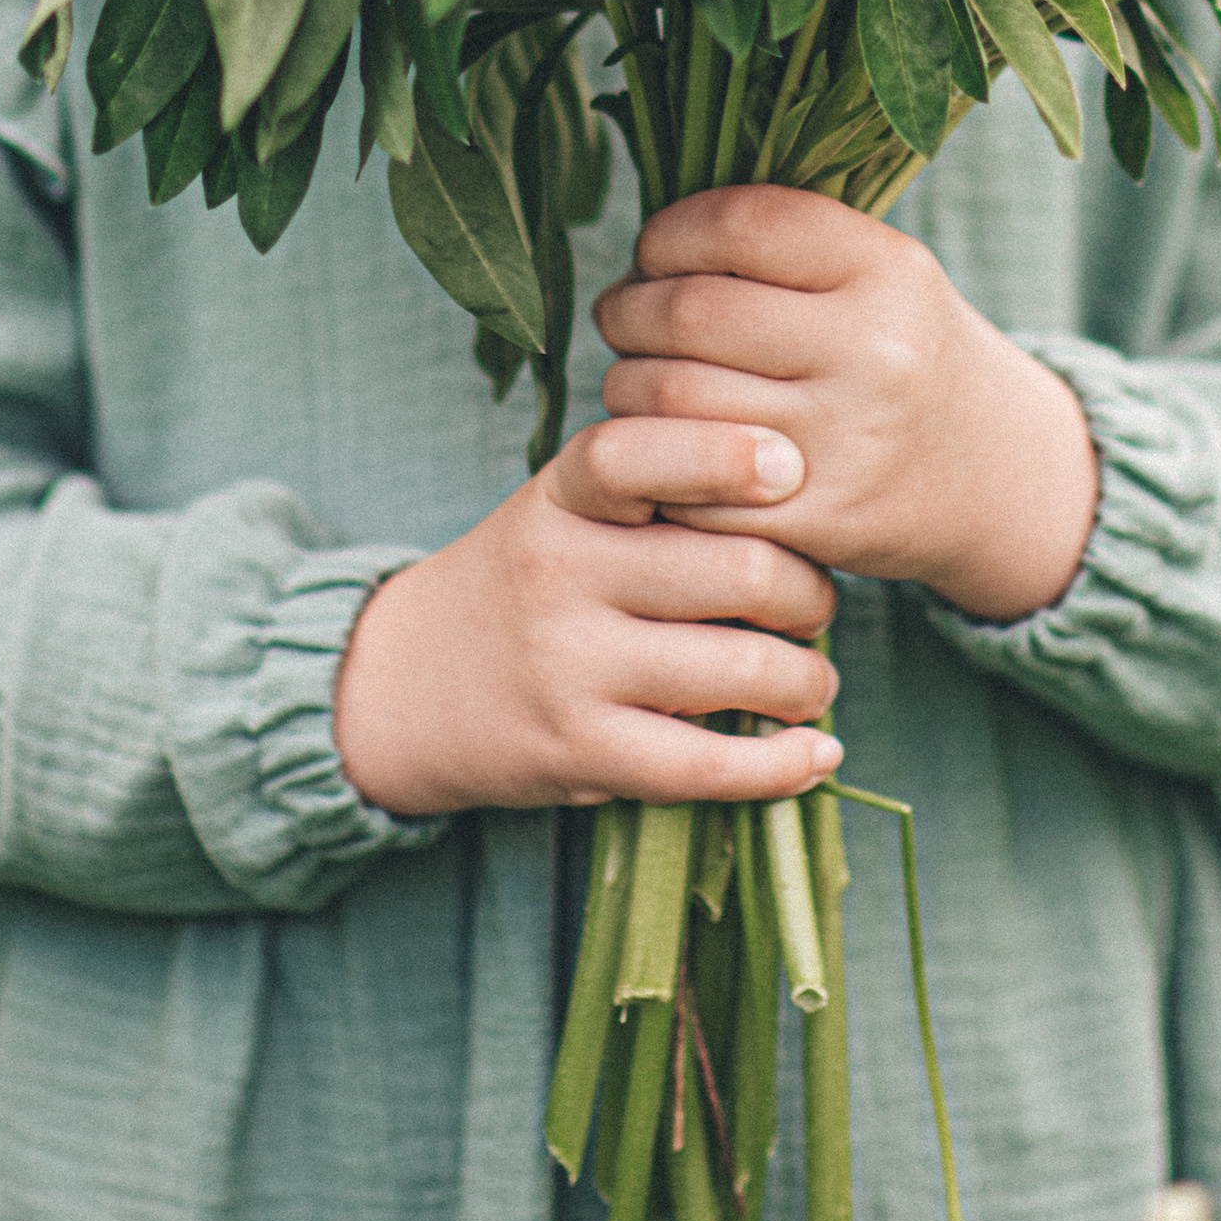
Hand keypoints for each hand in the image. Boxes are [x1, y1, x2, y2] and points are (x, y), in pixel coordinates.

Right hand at [333, 418, 843, 816]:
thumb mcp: (563, 509)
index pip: (636, 454)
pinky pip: (709, 766)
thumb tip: (804, 490)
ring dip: (808, 679)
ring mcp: (569, 666)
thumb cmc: (527, 583)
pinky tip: (817, 753)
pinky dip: (784, 765)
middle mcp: (561, 573)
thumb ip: (658, 489)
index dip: (723, 454)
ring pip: (742, 669)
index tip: (790, 465)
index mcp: (562, 496)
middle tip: (815, 605)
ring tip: (809, 679)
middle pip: (738, 569)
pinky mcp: (580, 750)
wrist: (403, 686)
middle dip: (810, 593)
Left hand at [596, 188, 1098, 622]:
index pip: (736, 223)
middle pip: (688, 312)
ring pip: (672, 399)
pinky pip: (687, 484)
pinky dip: (656, 464)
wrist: (995, 475)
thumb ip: (780, 240)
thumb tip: (645, 234)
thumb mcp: (880, 272)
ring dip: (625, 386)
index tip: (653, 253)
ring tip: (636, 379)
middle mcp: (876, 350)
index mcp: (888, 268)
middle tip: (621, 318)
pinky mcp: (820, 519)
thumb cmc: (902, 352)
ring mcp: (849, 441)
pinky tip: (665, 447)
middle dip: (627, 311)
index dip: (666, 233)